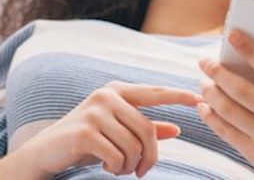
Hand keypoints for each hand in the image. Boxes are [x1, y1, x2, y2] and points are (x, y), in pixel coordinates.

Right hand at [15, 82, 201, 178]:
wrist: (44, 153)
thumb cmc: (86, 141)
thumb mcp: (117, 132)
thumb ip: (145, 128)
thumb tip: (177, 130)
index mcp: (118, 91)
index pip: (155, 92)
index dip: (179, 96)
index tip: (199, 99)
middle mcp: (107, 96)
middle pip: (147, 129)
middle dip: (149, 156)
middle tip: (141, 172)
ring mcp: (95, 111)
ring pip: (133, 145)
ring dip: (129, 165)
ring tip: (117, 168)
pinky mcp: (85, 132)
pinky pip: (117, 156)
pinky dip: (116, 168)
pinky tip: (106, 167)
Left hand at [198, 31, 253, 179]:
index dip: (251, 51)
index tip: (233, 36)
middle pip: (244, 90)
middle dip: (219, 72)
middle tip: (205, 62)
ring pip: (230, 110)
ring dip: (211, 94)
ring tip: (204, 83)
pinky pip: (225, 131)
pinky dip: (210, 117)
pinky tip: (204, 106)